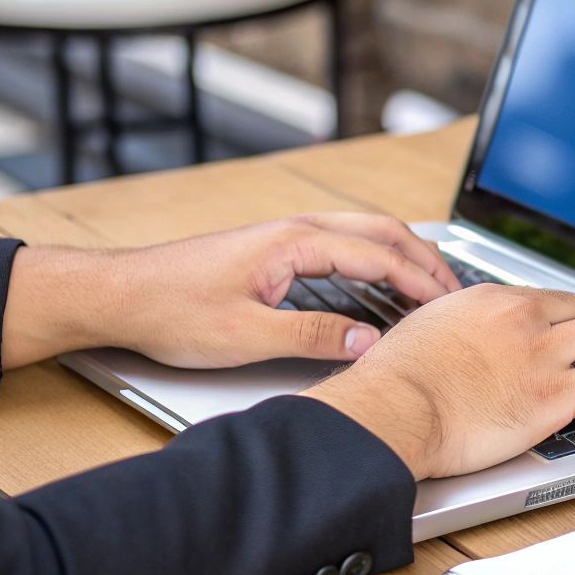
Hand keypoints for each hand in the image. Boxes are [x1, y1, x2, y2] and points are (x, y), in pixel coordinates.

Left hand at [1, 213, 460, 368]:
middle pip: (381, 231)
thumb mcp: (247, 337)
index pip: (379, 255)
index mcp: (294, 243)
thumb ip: (314, 338)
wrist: (119, 294)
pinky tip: (379, 284)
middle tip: (455, 292)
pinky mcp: (274, 250)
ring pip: (363, 234)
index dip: (421, 281)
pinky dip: (376, 259)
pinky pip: (343, 245)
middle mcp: (294, 230)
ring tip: (430, 286)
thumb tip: (369, 343)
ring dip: (402, 255)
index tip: (450, 305)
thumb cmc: (171, 309)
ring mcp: (285, 236)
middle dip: (426, 259)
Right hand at [301, 285, 574, 479]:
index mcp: (491, 301)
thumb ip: (450, 328)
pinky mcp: (555, 397)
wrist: (395, 409)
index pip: (545, 300)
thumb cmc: (395, 380)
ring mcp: (543, 356)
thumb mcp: (422, 329)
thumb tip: (450, 337)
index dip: (564, 317)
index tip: (569, 329)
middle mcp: (523, 320)